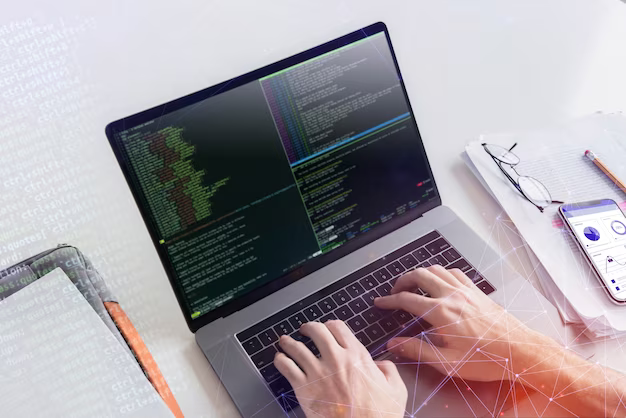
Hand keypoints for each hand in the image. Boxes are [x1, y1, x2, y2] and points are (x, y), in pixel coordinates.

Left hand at [274, 320, 406, 416]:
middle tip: (305, 330)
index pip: (338, 327)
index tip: (328, 328)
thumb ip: (388, 370)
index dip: (331, 325)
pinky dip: (280, 360)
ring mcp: (317, 372)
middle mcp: (335, 359)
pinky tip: (279, 359)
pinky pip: (286, 366)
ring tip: (285, 341)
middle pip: (316, 331)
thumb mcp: (396, 389)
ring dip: (289, 342)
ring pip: (297, 347)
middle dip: (309, 328)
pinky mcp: (303, 387)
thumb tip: (380, 364)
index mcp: (357, 356)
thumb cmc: (379, 416)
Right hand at [375, 265, 535, 381]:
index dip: (390, 300)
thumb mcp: (447, 363)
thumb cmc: (486, 360)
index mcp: (442, 313)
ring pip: (435, 269)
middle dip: (402, 281)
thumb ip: (417, 350)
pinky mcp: (476, 291)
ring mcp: (466, 290)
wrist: (520, 351)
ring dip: (420, 274)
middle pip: (419, 275)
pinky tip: (439, 281)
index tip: (381, 302)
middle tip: (394, 291)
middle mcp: (453, 296)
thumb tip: (395, 344)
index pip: (407, 299)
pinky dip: (441, 273)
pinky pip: (454, 272)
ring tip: (412, 284)